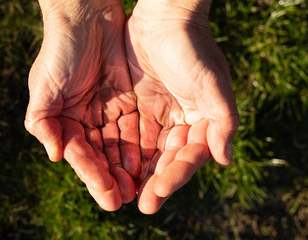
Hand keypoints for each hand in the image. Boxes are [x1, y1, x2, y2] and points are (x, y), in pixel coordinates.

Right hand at [24, 0, 139, 210]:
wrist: (88, 15)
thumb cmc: (62, 50)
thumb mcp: (43, 86)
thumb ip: (43, 122)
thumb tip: (55, 156)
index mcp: (65, 120)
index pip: (80, 155)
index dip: (93, 176)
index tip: (108, 196)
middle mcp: (87, 120)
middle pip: (101, 156)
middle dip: (113, 178)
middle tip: (126, 200)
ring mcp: (108, 111)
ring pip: (120, 146)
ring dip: (129, 168)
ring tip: (140, 189)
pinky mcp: (128, 100)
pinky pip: (136, 128)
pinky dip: (142, 146)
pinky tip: (150, 164)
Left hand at [125, 0, 238, 213]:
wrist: (164, 18)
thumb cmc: (192, 48)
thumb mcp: (212, 84)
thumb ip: (222, 122)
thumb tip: (224, 159)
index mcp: (198, 122)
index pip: (186, 158)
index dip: (172, 179)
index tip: (153, 198)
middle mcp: (176, 123)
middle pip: (164, 161)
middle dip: (151, 183)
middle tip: (138, 205)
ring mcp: (154, 115)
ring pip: (142, 151)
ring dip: (132, 172)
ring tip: (119, 192)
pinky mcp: (134, 105)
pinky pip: (124, 133)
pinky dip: (117, 150)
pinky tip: (107, 166)